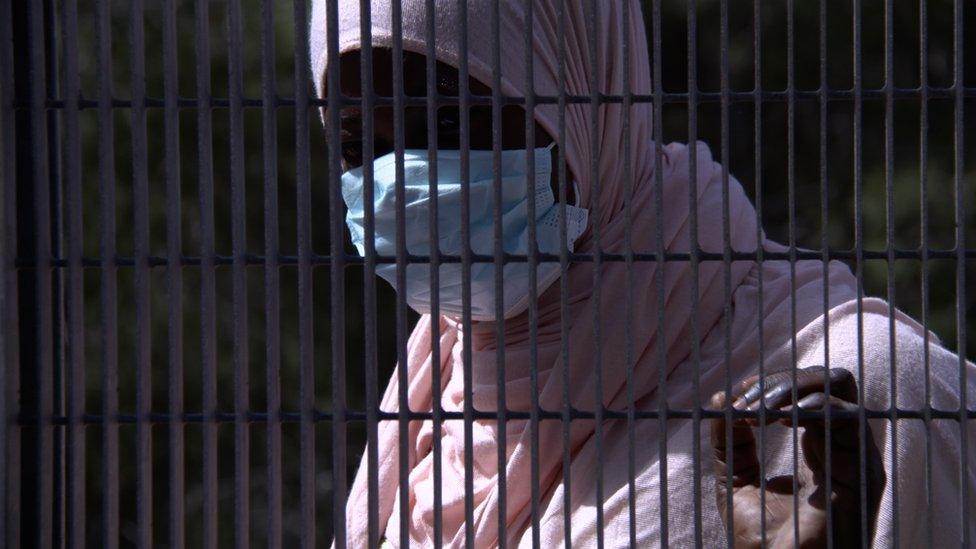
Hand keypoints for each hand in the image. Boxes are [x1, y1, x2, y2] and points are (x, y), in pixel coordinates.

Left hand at [709, 366, 884, 547]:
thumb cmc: (762, 541)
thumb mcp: (736, 480)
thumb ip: (729, 441)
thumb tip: (719, 397)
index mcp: (819, 451)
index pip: (808, 394)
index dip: (772, 386)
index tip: (736, 400)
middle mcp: (842, 449)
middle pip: (827, 382)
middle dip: (783, 380)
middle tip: (748, 400)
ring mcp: (855, 458)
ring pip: (839, 387)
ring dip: (791, 387)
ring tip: (757, 409)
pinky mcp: (863, 472)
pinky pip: (846, 417)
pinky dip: (809, 405)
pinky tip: (778, 419)